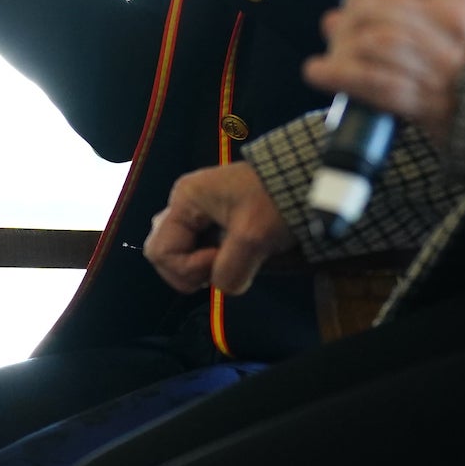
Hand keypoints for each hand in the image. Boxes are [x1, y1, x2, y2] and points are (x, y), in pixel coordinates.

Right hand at [144, 165, 293, 294]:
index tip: (220, 259)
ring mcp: (197, 209)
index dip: (187, 267)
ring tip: (227, 262)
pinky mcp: (212, 217)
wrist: (303, 180)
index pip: (160, 251)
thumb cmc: (275, 201)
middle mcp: (183, 202)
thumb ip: (229, 271)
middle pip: (163, 251)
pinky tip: (232, 256)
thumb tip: (222, 286)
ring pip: (180, 251)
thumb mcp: (253, 238)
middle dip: (187, 270)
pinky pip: (197, 246)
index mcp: (185, 200)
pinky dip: (210, 259)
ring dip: (199, 266)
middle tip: (219, 267)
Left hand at [303, 0, 464, 144]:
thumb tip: (331, 19)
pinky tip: (316, 73)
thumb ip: (398, 13)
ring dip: (342, 50)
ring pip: (370, 43)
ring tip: (333, 57)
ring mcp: (442, 63)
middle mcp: (453, 24)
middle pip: (372, 10)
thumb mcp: (453, 20)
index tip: (355, 1)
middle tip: (340, 36)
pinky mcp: (428, 100)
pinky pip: (373, 82)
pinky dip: (339, 76)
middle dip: (347, 23)